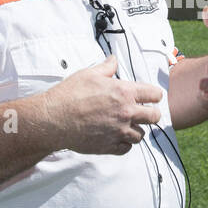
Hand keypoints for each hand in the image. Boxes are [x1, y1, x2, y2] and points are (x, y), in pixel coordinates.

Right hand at [45, 56, 163, 154]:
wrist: (53, 119)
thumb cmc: (70, 94)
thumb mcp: (88, 74)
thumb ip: (106, 68)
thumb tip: (113, 60)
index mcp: (124, 92)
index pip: (154, 94)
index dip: (154, 95)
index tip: (151, 97)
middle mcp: (126, 112)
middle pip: (154, 117)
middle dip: (151, 113)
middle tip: (144, 112)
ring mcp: (119, 131)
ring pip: (141, 135)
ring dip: (136, 130)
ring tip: (126, 125)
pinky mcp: (110, 146)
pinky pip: (127, 148)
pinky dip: (124, 144)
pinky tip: (116, 136)